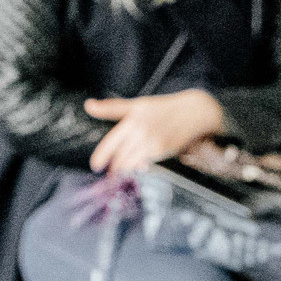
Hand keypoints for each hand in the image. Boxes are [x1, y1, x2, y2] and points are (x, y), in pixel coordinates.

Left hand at [84, 89, 224, 174]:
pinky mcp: (163, 152)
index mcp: (132, 121)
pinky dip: (139, 169)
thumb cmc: (162, 108)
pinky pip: (146, 165)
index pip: (111, 143)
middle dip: (114, 168)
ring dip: (125, 172)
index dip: (101, 157)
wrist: (192, 112)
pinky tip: (137, 170)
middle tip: (109, 175)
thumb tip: (88, 106)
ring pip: (132, 164)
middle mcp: (141, 133)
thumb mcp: (136, 105)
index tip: (95, 166)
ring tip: (120, 176)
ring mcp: (153, 144)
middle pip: (120, 158)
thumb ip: (111, 108)